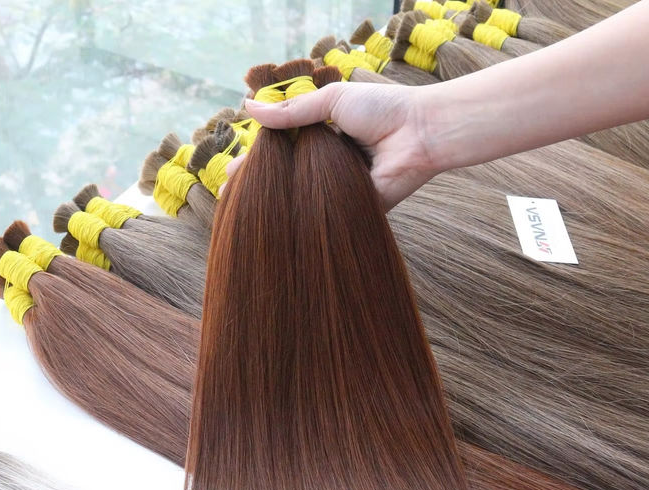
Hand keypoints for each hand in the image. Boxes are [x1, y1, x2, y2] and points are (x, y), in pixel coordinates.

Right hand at [224, 83, 440, 209]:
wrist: (420, 135)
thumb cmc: (382, 110)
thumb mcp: (332, 102)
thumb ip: (292, 111)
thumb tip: (247, 106)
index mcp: (322, 138)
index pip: (281, 151)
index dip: (256, 162)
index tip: (231, 173)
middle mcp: (326, 166)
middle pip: (286, 179)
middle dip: (257, 189)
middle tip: (229, 197)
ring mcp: (337, 189)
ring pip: (299, 200)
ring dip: (274, 207)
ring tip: (244, 214)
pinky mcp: (351, 210)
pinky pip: (322, 217)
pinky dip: (301, 221)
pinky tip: (276, 227)